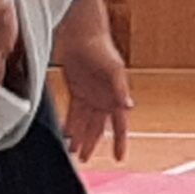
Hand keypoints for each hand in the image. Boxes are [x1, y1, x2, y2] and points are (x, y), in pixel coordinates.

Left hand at [57, 36, 132, 162]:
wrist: (82, 34)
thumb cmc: (102, 49)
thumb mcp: (113, 69)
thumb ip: (120, 89)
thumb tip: (128, 107)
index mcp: (116, 96)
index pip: (119, 125)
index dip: (119, 141)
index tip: (118, 157)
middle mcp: (104, 99)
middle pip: (98, 128)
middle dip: (92, 143)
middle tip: (85, 159)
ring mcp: (90, 95)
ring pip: (84, 123)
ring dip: (79, 137)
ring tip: (73, 152)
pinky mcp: (77, 90)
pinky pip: (73, 112)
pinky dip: (70, 124)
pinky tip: (65, 134)